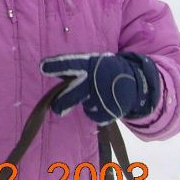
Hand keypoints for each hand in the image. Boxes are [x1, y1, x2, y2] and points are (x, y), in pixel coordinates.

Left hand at [40, 52, 160, 124]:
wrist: (136, 82)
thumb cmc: (106, 71)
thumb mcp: (92, 64)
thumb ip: (74, 69)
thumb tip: (46, 70)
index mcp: (88, 64)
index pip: (69, 63)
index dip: (56, 66)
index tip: (43, 67)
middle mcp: (94, 79)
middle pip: (71, 94)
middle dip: (61, 103)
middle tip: (57, 108)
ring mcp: (103, 95)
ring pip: (85, 106)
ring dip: (88, 104)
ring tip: (98, 96)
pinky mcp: (110, 109)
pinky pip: (96, 116)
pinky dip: (98, 112)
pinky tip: (105, 104)